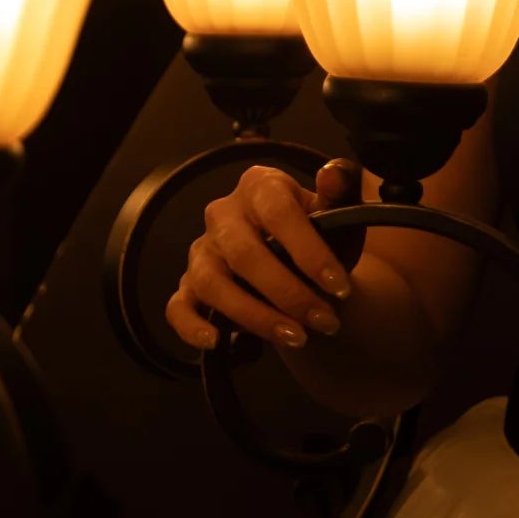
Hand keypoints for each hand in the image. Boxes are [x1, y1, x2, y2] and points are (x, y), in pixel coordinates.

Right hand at [165, 159, 359, 352]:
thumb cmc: (319, 233)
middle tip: (325, 322)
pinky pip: (178, 307)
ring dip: (255, 316)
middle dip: (288, 294)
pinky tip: (216, 342)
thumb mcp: (336, 213)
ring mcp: (202, 251)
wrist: (299, 262)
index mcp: (259, 187)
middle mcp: (223, 215)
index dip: (310, 252)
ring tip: (296, 338)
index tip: (341, 287)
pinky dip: (191, 326)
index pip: (278, 214)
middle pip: (244, 254)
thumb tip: (334, 175)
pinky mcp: (189, 285)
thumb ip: (340, 195)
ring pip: (212, 283)